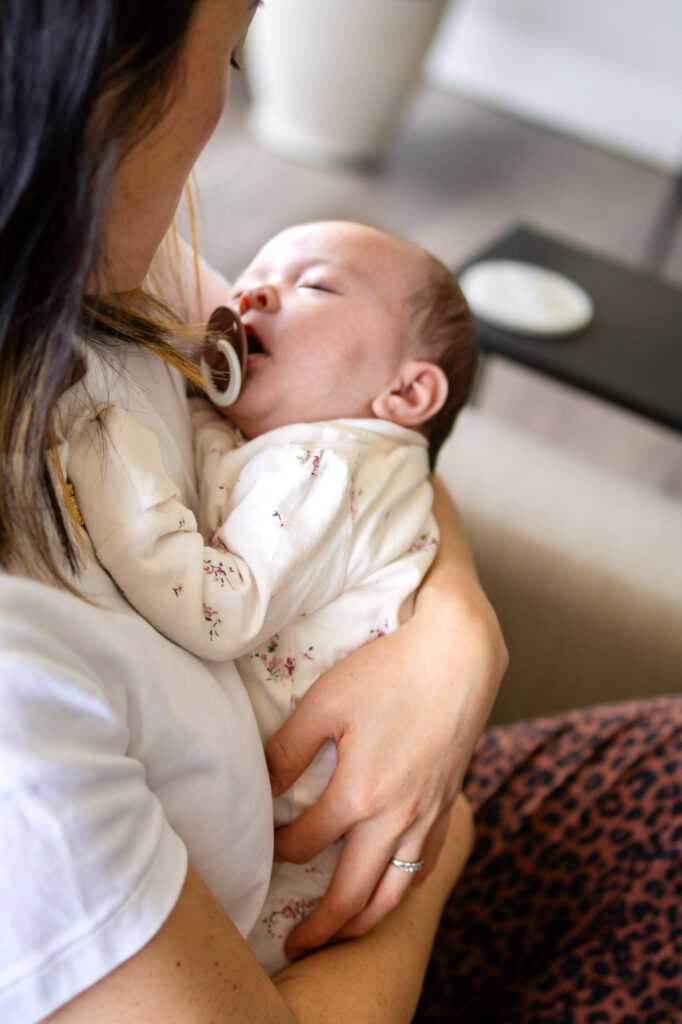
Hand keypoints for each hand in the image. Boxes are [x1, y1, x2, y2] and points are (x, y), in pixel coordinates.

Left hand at [266, 574, 505, 959]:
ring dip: (363, 921)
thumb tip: (262, 787)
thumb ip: (287, 750)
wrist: (460, 657)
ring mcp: (427, 818)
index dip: (277, 850)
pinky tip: (391, 889)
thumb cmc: (389, 673)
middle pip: (352, 894)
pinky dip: (403, 891)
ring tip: (340, 935)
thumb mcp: (325, 702)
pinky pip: (426, 869)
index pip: (305, 844)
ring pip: (394, 894)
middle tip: (295, 946)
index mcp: (360, 795)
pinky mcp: (448, 807)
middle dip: (320, 927)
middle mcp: (397, 820)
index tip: (262, 850)